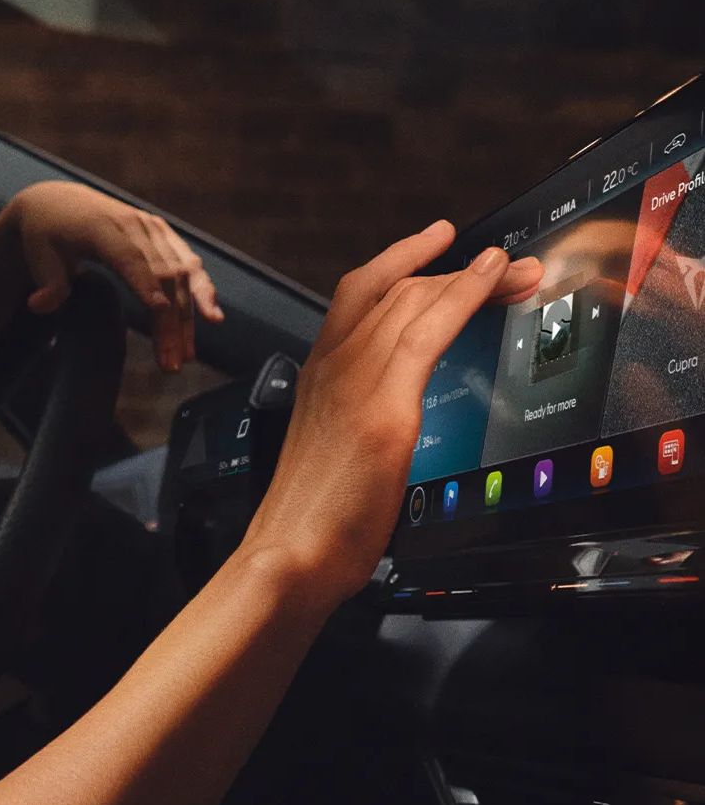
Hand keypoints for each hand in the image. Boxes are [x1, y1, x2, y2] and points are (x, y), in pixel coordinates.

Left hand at [7, 181, 223, 371]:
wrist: (60, 202)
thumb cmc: (47, 235)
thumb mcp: (39, 256)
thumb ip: (47, 283)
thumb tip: (39, 305)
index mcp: (101, 227)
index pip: (128, 256)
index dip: (145, 282)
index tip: (159, 310)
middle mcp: (133, 224)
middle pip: (161, 273)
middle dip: (169, 322)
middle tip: (171, 364)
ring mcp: (153, 229)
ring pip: (181, 273)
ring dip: (188, 317)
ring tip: (187, 356)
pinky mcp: (164, 236)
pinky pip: (188, 264)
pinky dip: (202, 290)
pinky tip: (212, 318)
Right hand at [244, 220, 543, 607]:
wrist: (289, 554)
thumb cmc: (311, 521)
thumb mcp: (332, 459)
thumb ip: (357, 427)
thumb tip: (385, 430)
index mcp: (317, 378)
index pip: (362, 299)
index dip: (403, 265)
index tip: (437, 249)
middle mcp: (331, 367)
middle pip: (394, 292)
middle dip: (453, 270)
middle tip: (505, 266)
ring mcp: (354, 380)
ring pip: (414, 300)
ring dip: (473, 276)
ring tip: (515, 270)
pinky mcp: (382, 405)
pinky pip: (428, 330)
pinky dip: (466, 293)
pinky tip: (494, 278)